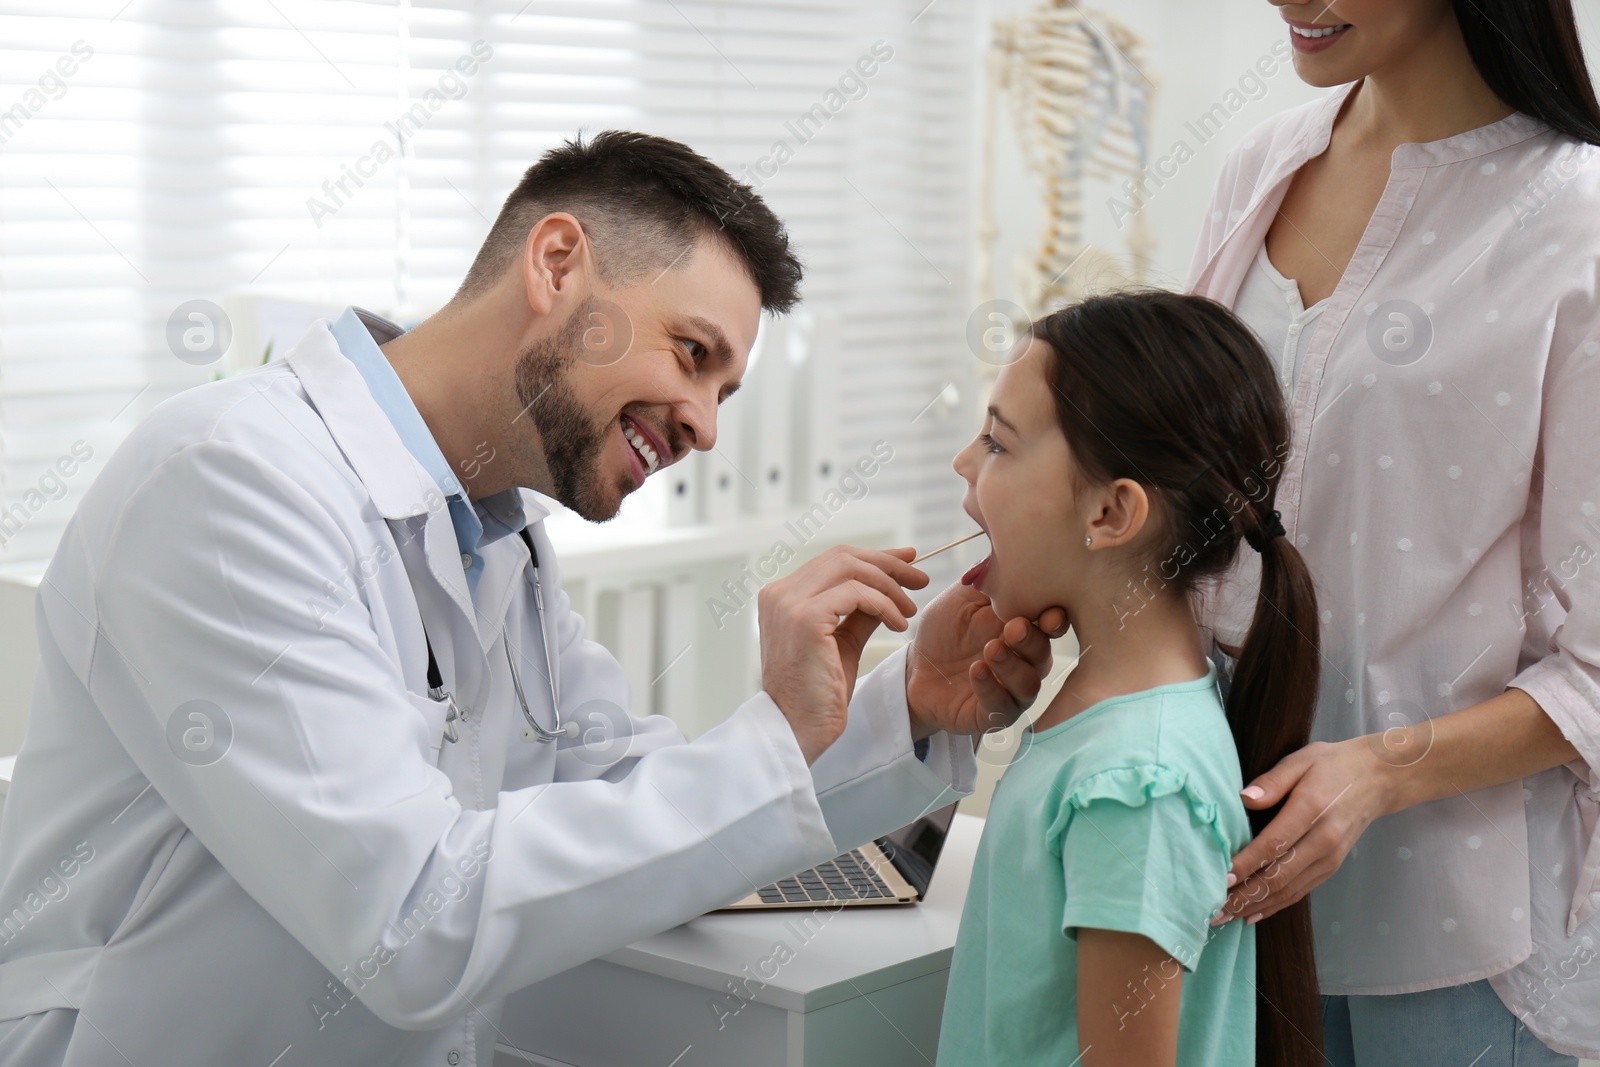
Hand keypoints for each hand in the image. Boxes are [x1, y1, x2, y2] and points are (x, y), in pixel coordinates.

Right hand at [759, 546, 927, 764]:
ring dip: (889, 585)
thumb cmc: (817, 694)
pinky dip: (884, 604)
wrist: (797, 730)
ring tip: (910, 608)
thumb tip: (888, 586)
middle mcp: (779, 593)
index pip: (833, 560)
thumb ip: (860, 612)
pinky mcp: (805, 618)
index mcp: (782, 596)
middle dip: (888, 564)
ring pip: (851, 568)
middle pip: (843, 556)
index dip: (875, 557)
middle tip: (920, 579)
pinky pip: (856, 594)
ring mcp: (789, 603)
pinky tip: (898, 624)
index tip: (907, 560)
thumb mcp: (843, 642)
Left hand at [905, 581, 1068, 740]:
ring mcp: (1010, 690)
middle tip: (1012, 628)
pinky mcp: (991, 715)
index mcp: (1024, 629)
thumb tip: (1012, 552)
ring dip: (1013, 666)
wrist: (915, 666)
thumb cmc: (945, 630)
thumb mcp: (963, 598)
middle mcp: (1025, 662)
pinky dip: (991, 688)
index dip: (1054, 621)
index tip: (1047, 614)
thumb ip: (989, 581)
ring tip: (991, 650)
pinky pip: (1001, 707)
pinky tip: (976, 672)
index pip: (1051, 626)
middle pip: (1043, 654)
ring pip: (1028, 684)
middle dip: (1031, 641)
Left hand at [1213, 737, 1400, 924]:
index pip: (1273, 844)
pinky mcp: (1331, 866)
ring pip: (1288, 890)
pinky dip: (1275, 905)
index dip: (1245, 864)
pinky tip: (1252, 913)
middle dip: (1244, 895)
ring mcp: (1330, 858)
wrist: (1378, 778)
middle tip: (1214, 909)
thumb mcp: (1300, 760)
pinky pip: (1300, 891)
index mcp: (1311, 811)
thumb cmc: (1332, 765)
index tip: (1220, 877)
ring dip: (1255, 906)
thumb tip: (1243, 798)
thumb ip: (1271, 781)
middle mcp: (1323, 841)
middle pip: (1279, 876)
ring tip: (1225, 916)